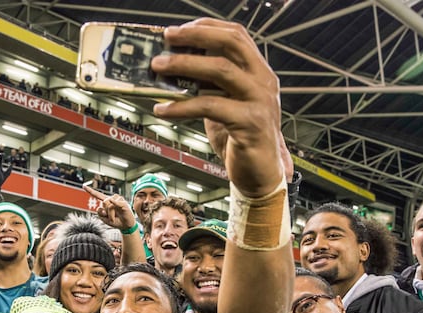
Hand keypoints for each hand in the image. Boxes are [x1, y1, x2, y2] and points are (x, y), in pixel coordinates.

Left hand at [84, 185, 135, 230]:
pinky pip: (115, 203)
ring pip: (108, 205)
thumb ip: (100, 213)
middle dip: (106, 213)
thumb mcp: (104, 219)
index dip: (90, 191)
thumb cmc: (116, 221)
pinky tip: (112, 201)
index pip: (97, 195)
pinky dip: (114, 202)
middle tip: (111, 218)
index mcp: (106, 202)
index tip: (84, 186)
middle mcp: (111, 199)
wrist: (125, 226)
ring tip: (115, 218)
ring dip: (111, 215)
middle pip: (103, 203)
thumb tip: (101, 206)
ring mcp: (117, 199)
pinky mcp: (123, 203)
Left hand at [150, 19, 284, 196]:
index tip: (178, 30)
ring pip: (220, 70)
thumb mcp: (223, 105)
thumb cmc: (240, 139)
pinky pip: (210, 106)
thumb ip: (207, 85)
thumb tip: (172, 67)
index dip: (206, 27)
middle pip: (230, 43)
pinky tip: (163, 110)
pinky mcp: (250, 123)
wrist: (261, 175)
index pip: (236, 35)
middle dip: (195, 37)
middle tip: (166, 38)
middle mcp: (264, 81)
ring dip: (184, 65)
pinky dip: (181, 106)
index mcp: (259, 72)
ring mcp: (260, 101)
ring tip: (158, 68)